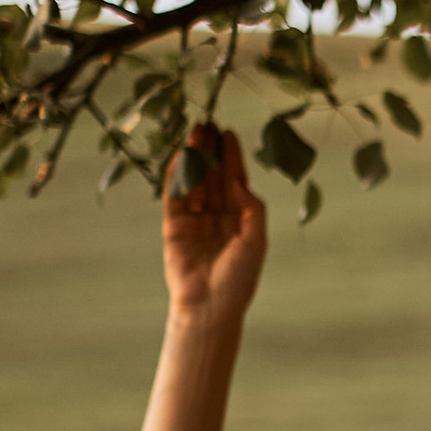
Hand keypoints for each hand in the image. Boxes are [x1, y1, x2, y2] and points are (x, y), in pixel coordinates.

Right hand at [161, 122, 266, 329]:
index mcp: (239, 220)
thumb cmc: (239, 279)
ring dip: (193, 157)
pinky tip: (179, 156)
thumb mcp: (256, 240)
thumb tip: (239, 180)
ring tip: (194, 132)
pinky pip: (174, 198)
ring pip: (194, 182)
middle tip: (207, 122)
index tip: (228, 132)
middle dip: (210, 150)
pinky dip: (175, 177)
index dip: (231, 157)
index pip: (234, 181)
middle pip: (212, 176)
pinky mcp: (174, 228)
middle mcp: (216, 217)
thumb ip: (251, 207)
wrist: (210, 307)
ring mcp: (194, 222)